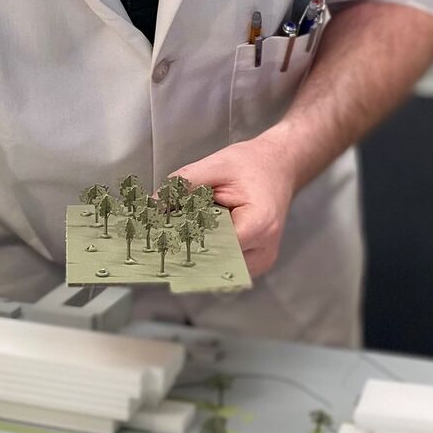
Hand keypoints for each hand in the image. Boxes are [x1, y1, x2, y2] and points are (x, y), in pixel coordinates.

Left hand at [176, 135, 295, 278]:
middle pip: (216, 261)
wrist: (279, 166)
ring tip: (183, 235)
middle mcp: (264, 248)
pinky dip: (210, 254)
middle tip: (163, 239)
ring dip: (199, 254)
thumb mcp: (216, 165)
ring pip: (219, 268)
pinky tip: (199, 239)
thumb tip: (153, 204)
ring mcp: (261, 260)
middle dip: (189, 250)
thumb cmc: (254, 164)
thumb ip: (184, 184)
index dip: (188, 243)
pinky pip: (226, 265)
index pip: (216, 246)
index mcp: (260, 223)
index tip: (163, 238)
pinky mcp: (255, 262)